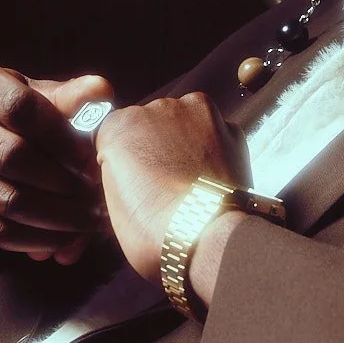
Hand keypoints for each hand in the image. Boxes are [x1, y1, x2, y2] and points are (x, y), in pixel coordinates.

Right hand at [0, 66, 112, 264]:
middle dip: (59, 180)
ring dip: (53, 216)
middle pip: (9, 156)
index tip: (89, 157)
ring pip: (4, 199)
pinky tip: (62, 238)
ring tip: (86, 220)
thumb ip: (70, 96)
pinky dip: (34, 239)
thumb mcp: (40, 98)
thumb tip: (99, 90)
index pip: (19, 108)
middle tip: (93, 195)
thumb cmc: (15, 118)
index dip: (60, 135)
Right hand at [93, 93, 249, 284]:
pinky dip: (214, 150)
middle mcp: (157, 108)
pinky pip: (216, 134)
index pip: (115, 133)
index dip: (123, 158)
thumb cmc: (152, 227)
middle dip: (155, 145)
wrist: (205, 234)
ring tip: (190, 179)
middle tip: (161, 181)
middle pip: (151, 122)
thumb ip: (118, 170)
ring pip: (186, 122)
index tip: (132, 177)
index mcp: (120, 125)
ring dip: (185, 141)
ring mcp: (196, 114)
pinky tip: (211, 176)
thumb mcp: (113, 203)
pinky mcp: (229, 127)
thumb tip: (132, 170)